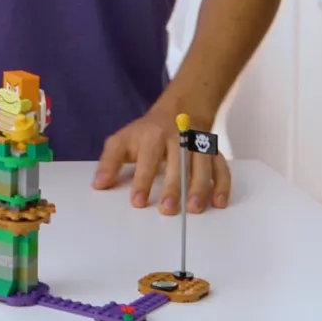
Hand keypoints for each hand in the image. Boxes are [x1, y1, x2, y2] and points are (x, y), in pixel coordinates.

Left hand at [92, 109, 229, 213]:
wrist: (179, 110)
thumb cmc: (146, 132)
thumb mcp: (122, 140)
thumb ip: (109, 162)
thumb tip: (99, 185)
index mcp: (152, 136)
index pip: (148, 158)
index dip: (143, 181)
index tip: (138, 202)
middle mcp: (177, 138)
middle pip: (178, 162)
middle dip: (173, 187)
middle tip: (168, 210)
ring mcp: (197, 145)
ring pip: (202, 165)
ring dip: (199, 187)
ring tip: (194, 209)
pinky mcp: (213, 152)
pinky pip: (221, 167)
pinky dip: (222, 185)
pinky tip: (219, 202)